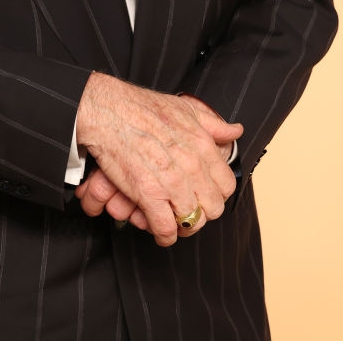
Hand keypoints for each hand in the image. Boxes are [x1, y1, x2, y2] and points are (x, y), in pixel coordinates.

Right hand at [74, 73, 242, 245]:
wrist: (107, 111)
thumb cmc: (141, 107)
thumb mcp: (185, 108)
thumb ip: (213, 124)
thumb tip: (235, 131)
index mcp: (202, 145)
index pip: (227, 185)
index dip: (216, 193)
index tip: (204, 194)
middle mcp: (192, 165)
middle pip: (213, 208)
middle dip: (201, 212)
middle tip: (187, 208)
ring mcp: (171, 182)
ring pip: (192, 222)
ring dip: (182, 225)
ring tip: (172, 220)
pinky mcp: (149, 195)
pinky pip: (166, 229)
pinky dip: (164, 235)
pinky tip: (159, 230)